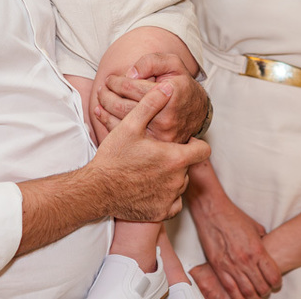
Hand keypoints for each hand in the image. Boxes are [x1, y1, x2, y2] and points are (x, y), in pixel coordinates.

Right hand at [88, 83, 209, 221]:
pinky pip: (173, 202)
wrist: (97, 190)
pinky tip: (149, 187)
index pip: (204, 150)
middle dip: (176, 160)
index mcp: (175, 158)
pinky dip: (165, 195)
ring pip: (180, 183)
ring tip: (148, 170)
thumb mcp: (130, 125)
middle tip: (154, 155)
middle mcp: (178, 180)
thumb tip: (168, 87)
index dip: (194, 144)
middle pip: (188, 166)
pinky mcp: (162, 212)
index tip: (180, 143)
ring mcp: (170, 198)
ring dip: (170, 177)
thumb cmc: (113, 157)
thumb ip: (151, 104)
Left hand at [96, 53, 207, 141]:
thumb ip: (152, 62)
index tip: (110, 79)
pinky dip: (109, 123)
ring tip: (101, 98)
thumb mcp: (173, 64)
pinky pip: (126, 136)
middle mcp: (165, 119)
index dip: (117, 82)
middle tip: (102, 88)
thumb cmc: (182, 84)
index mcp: (169, 96)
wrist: (198, 111)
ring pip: (121, 123)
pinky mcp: (154, 148)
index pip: (132, 88)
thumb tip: (130, 73)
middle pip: (123, 107)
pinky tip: (101, 113)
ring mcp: (159, 137)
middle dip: (107, 95)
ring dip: (105, 108)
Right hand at [192, 193, 280, 297]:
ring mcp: (230, 265)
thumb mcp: (255, 227)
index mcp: (257, 250)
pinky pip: (229, 289)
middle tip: (264, 289)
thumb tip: (268, 248)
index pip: (273, 276)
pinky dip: (236, 296)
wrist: (212, 210)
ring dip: (252, 296)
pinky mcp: (217, 267)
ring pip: (246, 293)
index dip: (276, 283)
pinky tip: (239, 294)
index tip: (275, 282)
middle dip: (265, 291)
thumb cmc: (233, 216)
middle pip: (261, 288)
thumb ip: (263, 241)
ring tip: (253, 293)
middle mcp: (245, 260)